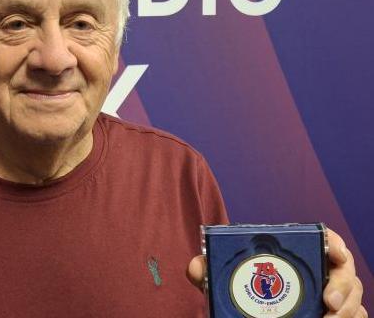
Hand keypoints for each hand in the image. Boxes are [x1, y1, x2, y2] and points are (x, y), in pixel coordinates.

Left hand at [186, 227, 365, 316]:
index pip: (325, 240)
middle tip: (329, 303)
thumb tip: (196, 267)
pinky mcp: (334, 315)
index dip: (334, 242)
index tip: (333, 251)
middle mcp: (320, 273)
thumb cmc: (241, 289)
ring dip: (348, 311)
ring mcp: (331, 297)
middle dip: (344, 287)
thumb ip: (209, 270)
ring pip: (355, 300)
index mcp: (297, 255)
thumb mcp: (224, 279)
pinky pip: (355, 317)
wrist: (243, 311)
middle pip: (346, 273)